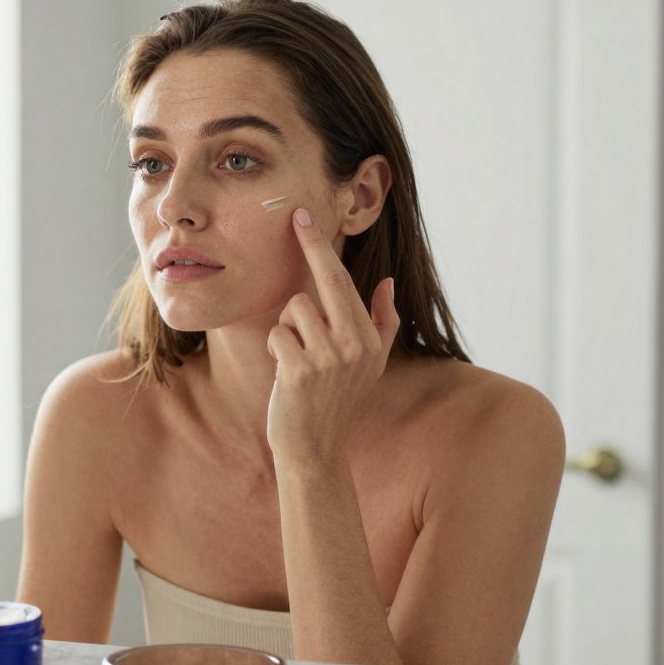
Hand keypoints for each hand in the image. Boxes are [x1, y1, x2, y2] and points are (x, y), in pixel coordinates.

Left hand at [266, 208, 398, 467]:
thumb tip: (388, 283)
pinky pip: (277, 334)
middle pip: (323, 281)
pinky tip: (286, 372)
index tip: (304, 216)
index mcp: (369, 336)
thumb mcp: (372, 363)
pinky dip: (276, 349)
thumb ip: (383, 322)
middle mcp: (354, 343)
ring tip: (296, 357)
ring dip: (288, 329)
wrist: (315, 448)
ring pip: (293, 309)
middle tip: (297, 218)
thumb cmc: (338, 400)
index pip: (343, 280)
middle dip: (309, 248)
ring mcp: (329, 357)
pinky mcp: (301, 370)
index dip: (322, 246)